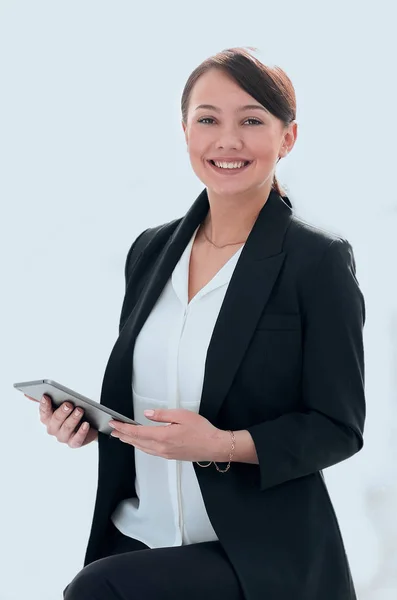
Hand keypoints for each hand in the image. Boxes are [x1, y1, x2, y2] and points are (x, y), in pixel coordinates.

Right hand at [25, 394, 97, 447]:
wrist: (89, 424)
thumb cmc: (71, 413)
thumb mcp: (60, 404)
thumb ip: (45, 400)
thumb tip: (27, 394)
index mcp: (48, 418)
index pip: (44, 412)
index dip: (44, 405)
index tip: (46, 396)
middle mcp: (53, 428)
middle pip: (55, 420)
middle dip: (62, 412)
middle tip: (69, 404)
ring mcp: (63, 437)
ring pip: (66, 428)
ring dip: (73, 418)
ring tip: (80, 410)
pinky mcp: (74, 443)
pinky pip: (77, 439)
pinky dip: (82, 431)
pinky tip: (86, 424)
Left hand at [109, 408, 228, 461]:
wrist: (214, 446)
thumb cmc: (201, 430)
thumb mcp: (181, 415)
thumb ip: (162, 415)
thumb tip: (147, 414)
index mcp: (162, 436)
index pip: (137, 432)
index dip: (124, 428)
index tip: (114, 424)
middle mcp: (161, 447)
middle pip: (137, 441)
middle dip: (123, 435)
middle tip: (113, 430)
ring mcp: (165, 453)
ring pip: (142, 447)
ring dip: (130, 441)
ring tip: (122, 436)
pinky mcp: (169, 456)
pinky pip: (150, 451)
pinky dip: (140, 446)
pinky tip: (139, 443)